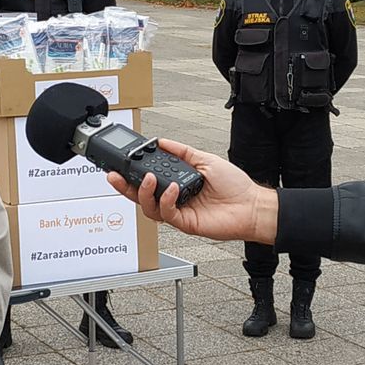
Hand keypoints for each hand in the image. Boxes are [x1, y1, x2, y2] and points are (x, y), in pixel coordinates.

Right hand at [106, 138, 277, 243]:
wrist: (251, 205)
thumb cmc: (233, 185)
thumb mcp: (203, 159)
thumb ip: (181, 151)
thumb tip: (160, 141)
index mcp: (176, 183)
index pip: (148, 179)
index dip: (132, 173)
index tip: (121, 162)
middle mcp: (173, 198)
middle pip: (140, 195)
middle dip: (123, 186)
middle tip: (113, 175)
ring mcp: (178, 212)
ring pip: (148, 207)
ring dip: (144, 192)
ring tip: (150, 178)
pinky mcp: (184, 222)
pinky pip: (166, 213)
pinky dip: (165, 199)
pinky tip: (172, 189)